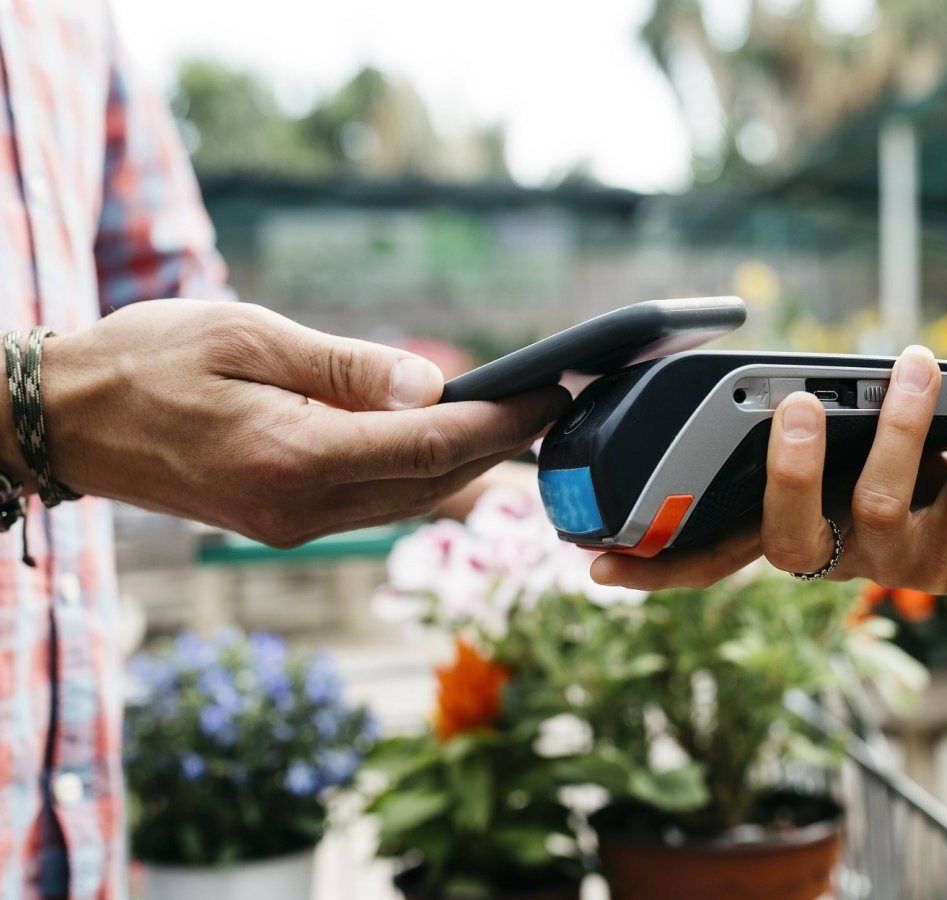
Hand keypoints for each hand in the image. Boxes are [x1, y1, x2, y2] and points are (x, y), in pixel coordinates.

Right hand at [20, 300, 567, 546]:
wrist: (69, 420)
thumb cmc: (147, 360)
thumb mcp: (244, 334)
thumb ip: (343, 366)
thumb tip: (429, 384)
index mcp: (292, 456)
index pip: (429, 447)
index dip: (501, 422)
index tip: (549, 391)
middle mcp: (301, 507)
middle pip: (433, 482)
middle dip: (501, 443)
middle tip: (551, 401)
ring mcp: (294, 525)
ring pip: (411, 500)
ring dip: (470, 464)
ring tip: (517, 418)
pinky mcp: (287, 523)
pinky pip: (377, 503)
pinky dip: (423, 474)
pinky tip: (449, 443)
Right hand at [591, 345, 946, 591]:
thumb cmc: (895, 470)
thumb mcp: (841, 456)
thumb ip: (805, 439)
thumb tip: (780, 381)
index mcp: (785, 535)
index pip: (708, 562)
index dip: (654, 569)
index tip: (598, 562)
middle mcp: (829, 561)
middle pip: (791, 536)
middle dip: (789, 470)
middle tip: (797, 405)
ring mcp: (892, 569)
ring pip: (882, 503)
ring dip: (899, 424)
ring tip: (913, 362)